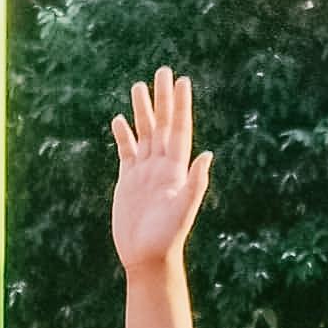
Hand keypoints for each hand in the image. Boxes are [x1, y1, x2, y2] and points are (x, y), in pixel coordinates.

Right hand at [110, 67, 212, 275]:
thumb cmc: (167, 237)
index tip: (182, 81)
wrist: (147, 257)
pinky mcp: (129, 181)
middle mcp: (162, 166)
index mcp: (176, 168)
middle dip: (162, 98)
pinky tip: (120, 120)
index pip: (179, 129)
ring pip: (144, 133)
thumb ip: (195, 183)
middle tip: (162, 71)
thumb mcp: (183, 209)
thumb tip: (208, 155)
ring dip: (142, 111)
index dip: (181, 105)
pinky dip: (124, 135)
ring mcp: (144, 172)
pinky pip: (126, 152)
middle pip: (162, 124)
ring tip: (138, 86)